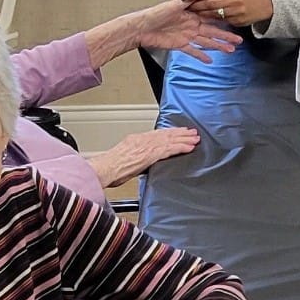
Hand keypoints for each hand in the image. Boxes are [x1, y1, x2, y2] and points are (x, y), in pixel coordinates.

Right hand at [86, 126, 201, 186]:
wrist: (105, 168)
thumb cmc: (110, 167)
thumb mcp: (123, 157)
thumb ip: (135, 157)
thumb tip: (142, 161)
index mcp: (135, 139)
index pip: (157, 134)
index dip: (169, 132)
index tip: (178, 132)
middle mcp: (143, 140)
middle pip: (165, 134)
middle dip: (180, 133)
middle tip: (192, 132)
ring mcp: (147, 146)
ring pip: (170, 140)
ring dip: (184, 139)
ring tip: (195, 138)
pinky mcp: (151, 154)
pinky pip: (170, 149)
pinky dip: (181, 147)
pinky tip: (189, 147)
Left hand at [131, 0, 240, 61]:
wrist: (141, 27)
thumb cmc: (154, 14)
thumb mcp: (171, 6)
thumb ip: (185, 2)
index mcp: (191, 15)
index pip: (210, 18)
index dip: (222, 21)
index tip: (234, 23)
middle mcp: (191, 25)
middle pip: (212, 32)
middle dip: (225, 37)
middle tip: (238, 41)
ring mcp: (186, 36)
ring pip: (206, 42)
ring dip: (218, 47)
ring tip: (230, 51)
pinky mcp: (180, 45)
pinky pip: (193, 51)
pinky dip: (201, 56)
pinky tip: (210, 60)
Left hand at [180, 0, 274, 28]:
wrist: (264, 5)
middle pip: (209, 3)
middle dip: (195, 6)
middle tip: (184, 7)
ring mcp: (236, 11)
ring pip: (214, 14)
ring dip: (202, 14)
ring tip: (192, 14)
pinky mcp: (238, 21)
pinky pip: (222, 21)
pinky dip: (212, 21)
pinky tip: (205, 21)